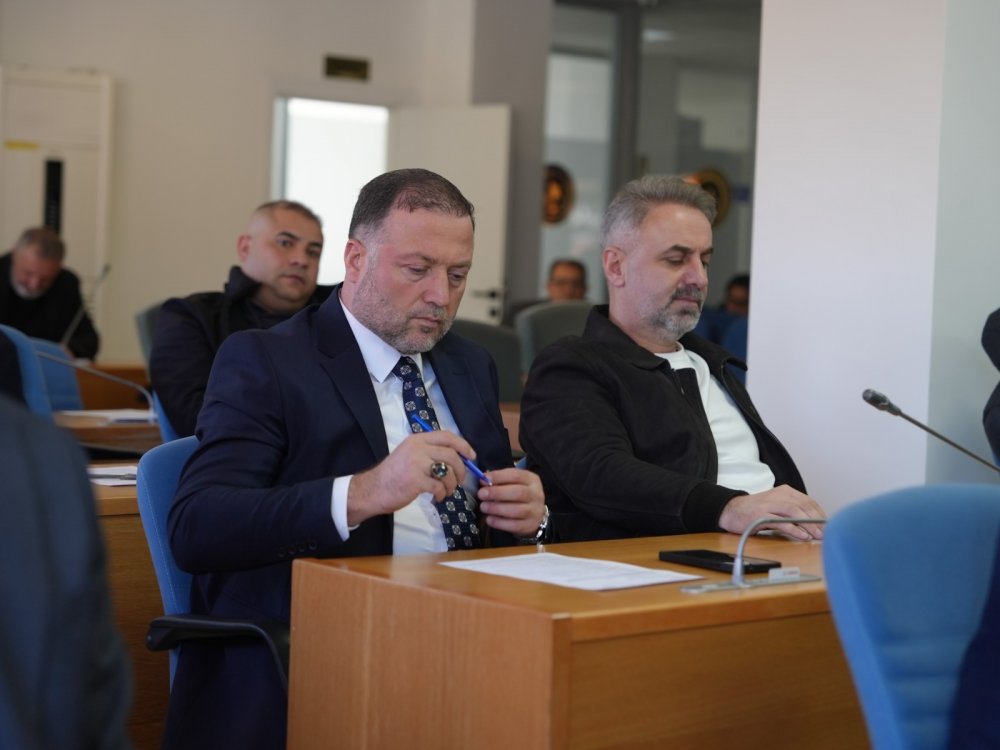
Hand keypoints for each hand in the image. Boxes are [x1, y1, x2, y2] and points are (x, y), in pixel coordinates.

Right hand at [346, 430, 473, 525]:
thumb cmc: (392, 475)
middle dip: (461, 470)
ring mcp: (416, 464)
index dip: (463, 445)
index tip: (471, 456)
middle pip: (452, 454)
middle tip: (460, 481)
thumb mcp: (409, 454)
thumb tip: (458, 458)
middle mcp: (418, 448)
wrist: (372, 490)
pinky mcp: (416, 481)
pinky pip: (439, 487)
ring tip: (446, 491)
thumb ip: (429, 453)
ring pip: (448, 471)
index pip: (447, 436)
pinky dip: (442, 494)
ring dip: (452, 485)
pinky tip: (436, 497)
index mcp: (417, 439)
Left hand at [476, 467, 544, 537]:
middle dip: (497, 493)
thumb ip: (500, 480)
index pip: (516, 475)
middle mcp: (536, 495)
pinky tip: (489, 519)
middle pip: (518, 492)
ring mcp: (535, 511)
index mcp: (531, 480)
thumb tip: (483, 479)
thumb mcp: (513, 483)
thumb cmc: (518, 495)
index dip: (498, 477)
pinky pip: (514, 525)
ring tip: (484, 507)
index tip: (483, 480)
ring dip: (496, 508)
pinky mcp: (530, 525)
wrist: (534, 514)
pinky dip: (499, 522)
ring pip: (516, 510)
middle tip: (481, 494)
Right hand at [717, 485, 825, 540]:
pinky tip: (803, 536)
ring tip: (818, 535)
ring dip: (809, 525)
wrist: (731, 510)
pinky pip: (781, 522)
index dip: (820, 513)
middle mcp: (778, 495)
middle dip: (818, 520)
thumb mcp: (777, 507)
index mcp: (785, 492)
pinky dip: (794, 529)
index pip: (809, 501)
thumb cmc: (755, 511)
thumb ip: (793, 512)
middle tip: (826, 532)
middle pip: (804, 506)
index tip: (828, 525)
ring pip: (795, 512)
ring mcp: (769, 504)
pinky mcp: (761, 515)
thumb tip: (813, 524)